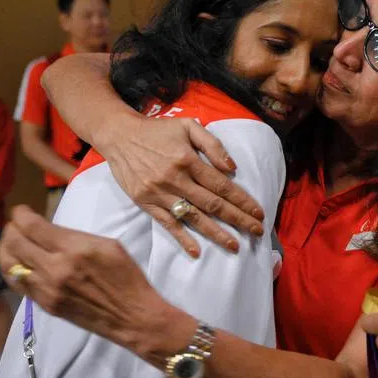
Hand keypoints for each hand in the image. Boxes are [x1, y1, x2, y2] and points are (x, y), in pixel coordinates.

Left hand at [0, 206, 190, 355]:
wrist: (131, 315)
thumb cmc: (126, 276)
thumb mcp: (107, 245)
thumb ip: (75, 236)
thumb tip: (50, 231)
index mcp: (74, 249)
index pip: (33, 227)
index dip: (21, 215)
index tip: (21, 211)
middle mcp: (55, 268)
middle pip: (15, 243)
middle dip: (11, 229)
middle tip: (15, 225)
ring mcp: (46, 289)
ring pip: (9, 264)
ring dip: (5, 248)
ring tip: (10, 242)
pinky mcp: (44, 304)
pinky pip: (17, 283)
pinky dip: (12, 268)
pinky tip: (17, 262)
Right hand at [96, 115, 265, 256]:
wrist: (118, 135)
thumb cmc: (157, 130)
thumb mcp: (188, 126)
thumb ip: (212, 144)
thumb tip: (232, 167)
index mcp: (188, 160)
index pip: (222, 185)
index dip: (242, 200)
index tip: (259, 213)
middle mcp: (176, 179)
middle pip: (213, 204)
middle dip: (238, 219)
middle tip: (257, 232)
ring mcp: (160, 193)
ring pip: (194, 217)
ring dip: (216, 233)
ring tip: (235, 246)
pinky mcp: (145, 203)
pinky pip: (167, 223)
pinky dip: (182, 238)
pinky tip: (196, 251)